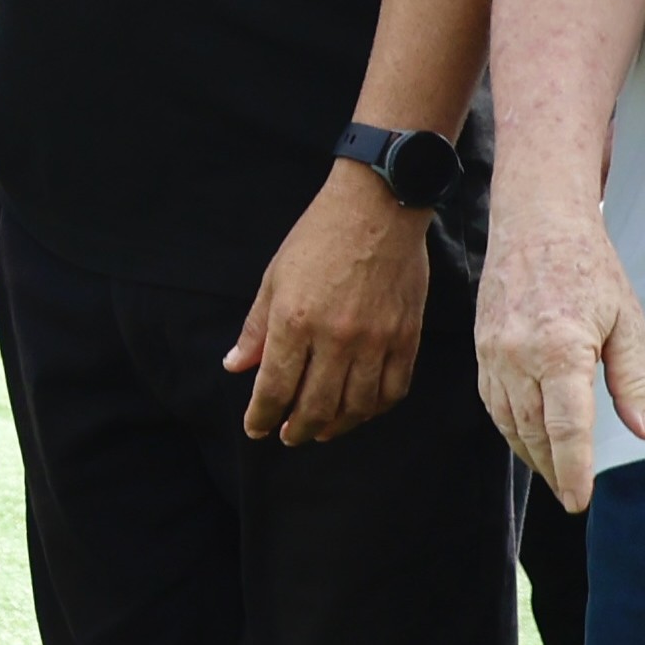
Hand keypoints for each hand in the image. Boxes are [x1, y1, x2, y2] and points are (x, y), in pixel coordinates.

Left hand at [223, 165, 434, 444]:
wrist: (378, 207)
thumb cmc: (319, 237)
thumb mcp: (275, 278)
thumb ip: (256, 328)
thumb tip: (236, 367)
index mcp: (295, 322)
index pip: (275, 389)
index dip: (262, 417)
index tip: (256, 429)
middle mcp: (336, 338)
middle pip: (315, 407)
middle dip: (296, 430)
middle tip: (287, 436)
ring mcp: (376, 340)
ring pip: (355, 406)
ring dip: (335, 427)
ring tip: (320, 431)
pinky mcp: (407, 337)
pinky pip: (393, 389)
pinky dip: (374, 409)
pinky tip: (360, 410)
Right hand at [472, 210, 644, 512]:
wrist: (536, 224)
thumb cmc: (588, 268)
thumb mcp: (626, 321)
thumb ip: (634, 380)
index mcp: (560, 349)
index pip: (566, 427)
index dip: (573, 469)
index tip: (579, 501)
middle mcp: (519, 357)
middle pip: (534, 433)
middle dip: (554, 469)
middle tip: (571, 495)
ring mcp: (493, 355)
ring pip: (509, 422)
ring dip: (531, 454)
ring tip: (554, 475)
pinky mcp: (481, 350)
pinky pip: (493, 403)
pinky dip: (511, 429)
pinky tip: (528, 439)